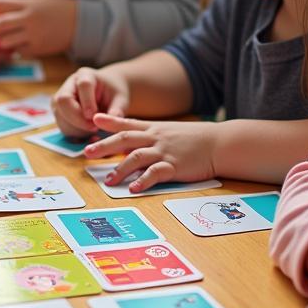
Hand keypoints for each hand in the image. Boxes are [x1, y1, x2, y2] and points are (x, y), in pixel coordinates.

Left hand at [0, 0, 77, 57]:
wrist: (79, 23)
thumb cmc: (54, 10)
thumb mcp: (36, 2)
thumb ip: (16, 7)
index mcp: (27, 4)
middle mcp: (29, 19)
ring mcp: (33, 35)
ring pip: (5, 42)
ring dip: (2, 42)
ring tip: (8, 38)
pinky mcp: (37, 49)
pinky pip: (18, 51)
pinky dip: (17, 49)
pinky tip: (24, 43)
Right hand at [52, 68, 129, 137]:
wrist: (106, 93)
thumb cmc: (113, 93)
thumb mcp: (121, 99)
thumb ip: (117, 110)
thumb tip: (111, 122)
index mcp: (86, 75)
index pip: (83, 85)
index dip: (87, 102)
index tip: (94, 117)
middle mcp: (70, 84)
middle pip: (63, 100)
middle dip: (77, 118)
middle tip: (94, 128)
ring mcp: (61, 98)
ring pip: (60, 115)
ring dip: (76, 128)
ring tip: (94, 130)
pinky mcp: (59, 112)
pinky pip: (62, 125)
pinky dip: (74, 134)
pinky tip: (87, 133)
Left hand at [84, 114, 217, 190]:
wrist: (220, 143)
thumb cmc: (195, 140)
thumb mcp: (170, 132)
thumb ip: (150, 136)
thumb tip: (129, 144)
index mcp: (154, 129)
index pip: (128, 123)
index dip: (110, 120)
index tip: (94, 118)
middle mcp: (156, 138)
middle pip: (125, 139)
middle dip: (104, 146)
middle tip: (87, 152)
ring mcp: (165, 151)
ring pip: (136, 157)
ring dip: (120, 169)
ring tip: (109, 180)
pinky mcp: (175, 166)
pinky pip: (155, 173)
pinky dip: (143, 181)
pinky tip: (134, 188)